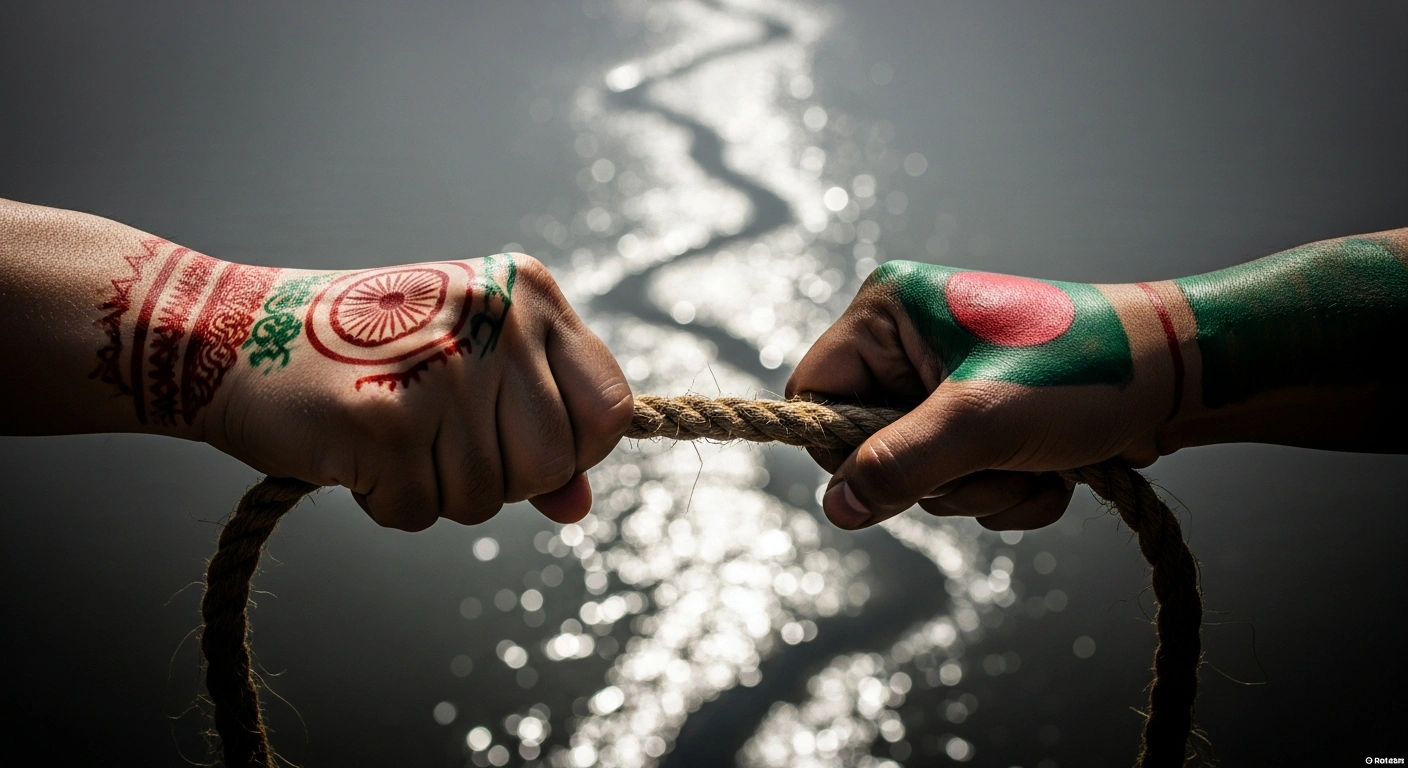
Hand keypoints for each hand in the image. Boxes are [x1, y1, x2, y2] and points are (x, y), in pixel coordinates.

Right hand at [203, 253, 632, 529]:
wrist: (234, 335)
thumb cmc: (364, 355)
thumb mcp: (466, 368)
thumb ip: (533, 427)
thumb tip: (578, 507)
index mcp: (526, 292)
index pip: (612, 405)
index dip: (580, 450)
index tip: (531, 451)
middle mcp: (496, 320)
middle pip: (551, 464)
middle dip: (500, 479)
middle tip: (437, 439)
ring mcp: (443, 369)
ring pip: (486, 499)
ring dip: (436, 490)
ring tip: (389, 434)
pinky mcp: (386, 421)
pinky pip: (420, 512)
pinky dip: (386, 502)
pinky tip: (355, 452)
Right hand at [787, 262, 1178, 530]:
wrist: (1183, 376)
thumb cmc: (1081, 374)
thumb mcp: (980, 423)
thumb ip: (898, 466)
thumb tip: (835, 509)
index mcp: (889, 312)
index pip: (816, 392)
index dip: (843, 446)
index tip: (894, 474)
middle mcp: (909, 341)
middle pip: (867, 445)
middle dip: (935, 475)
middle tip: (988, 461)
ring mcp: (946, 383)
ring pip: (917, 473)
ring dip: (978, 489)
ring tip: (1033, 463)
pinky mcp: (982, 419)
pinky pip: (959, 481)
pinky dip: (1005, 492)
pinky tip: (1052, 474)